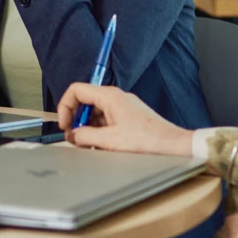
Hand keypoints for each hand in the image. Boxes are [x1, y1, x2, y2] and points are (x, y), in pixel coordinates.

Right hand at [56, 84, 192, 158]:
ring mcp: (122, 107)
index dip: (65, 107)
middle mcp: (115, 98)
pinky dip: (100, 133)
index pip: (76, 91)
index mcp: (109, 96)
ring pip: (94, 114)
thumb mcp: (110, 140)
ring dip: (88, 130)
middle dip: (77, 121)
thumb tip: (71, 135)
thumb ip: (84, 136)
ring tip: (93, 146)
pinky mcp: (128, 118)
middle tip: (76, 139)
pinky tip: (104, 146)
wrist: (173, 147)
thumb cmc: (148, 140)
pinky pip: (106, 121)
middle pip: (84, 103)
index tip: (64, 124)